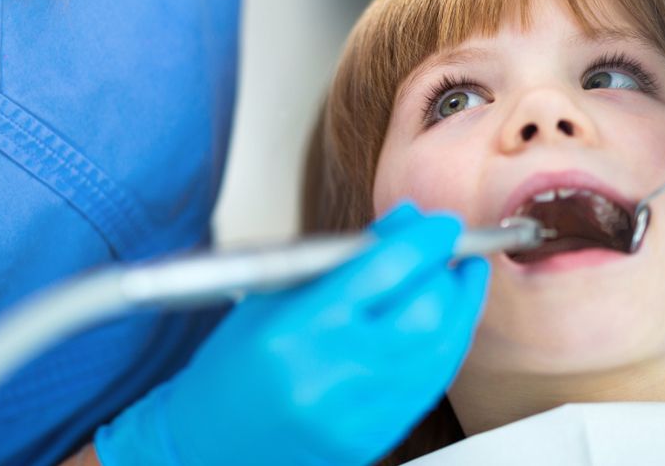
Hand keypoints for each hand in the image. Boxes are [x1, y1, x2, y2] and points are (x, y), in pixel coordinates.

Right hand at [94, 203, 489, 465]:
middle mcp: (329, 374)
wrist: (204, 444)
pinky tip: (445, 324)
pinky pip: (427, 389)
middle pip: (424, 313)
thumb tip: (404, 221)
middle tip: (452, 250)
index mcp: (298, 327)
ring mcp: (354, 415)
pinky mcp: (370, 441)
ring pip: (437, 353)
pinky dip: (444, 349)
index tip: (441, 224)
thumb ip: (343, 257)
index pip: (384, 270)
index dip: (426, 241)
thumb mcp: (274, 294)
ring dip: (459, 309)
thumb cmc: (231, 367)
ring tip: (461, 280)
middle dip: (448, 273)